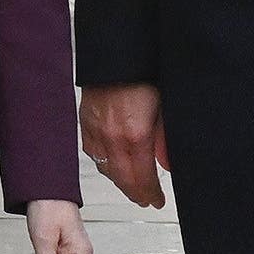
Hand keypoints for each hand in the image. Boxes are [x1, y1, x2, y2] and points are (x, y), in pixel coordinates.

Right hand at [80, 83, 168, 208]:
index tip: (158, 201)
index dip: (150, 194)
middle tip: (147, 199)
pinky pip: (93, 152)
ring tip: (133, 187)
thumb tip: (168, 164)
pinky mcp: (86, 123)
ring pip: (106, 168)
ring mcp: (96, 130)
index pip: (143, 178)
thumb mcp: (165, 107)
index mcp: (135, 135)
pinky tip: (113, 165)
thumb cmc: (143, 73)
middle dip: (136, 193)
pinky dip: (104, 163)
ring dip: (120, 181)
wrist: (117, 53)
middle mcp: (112, 137)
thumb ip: (166, 139)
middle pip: (123, 179)